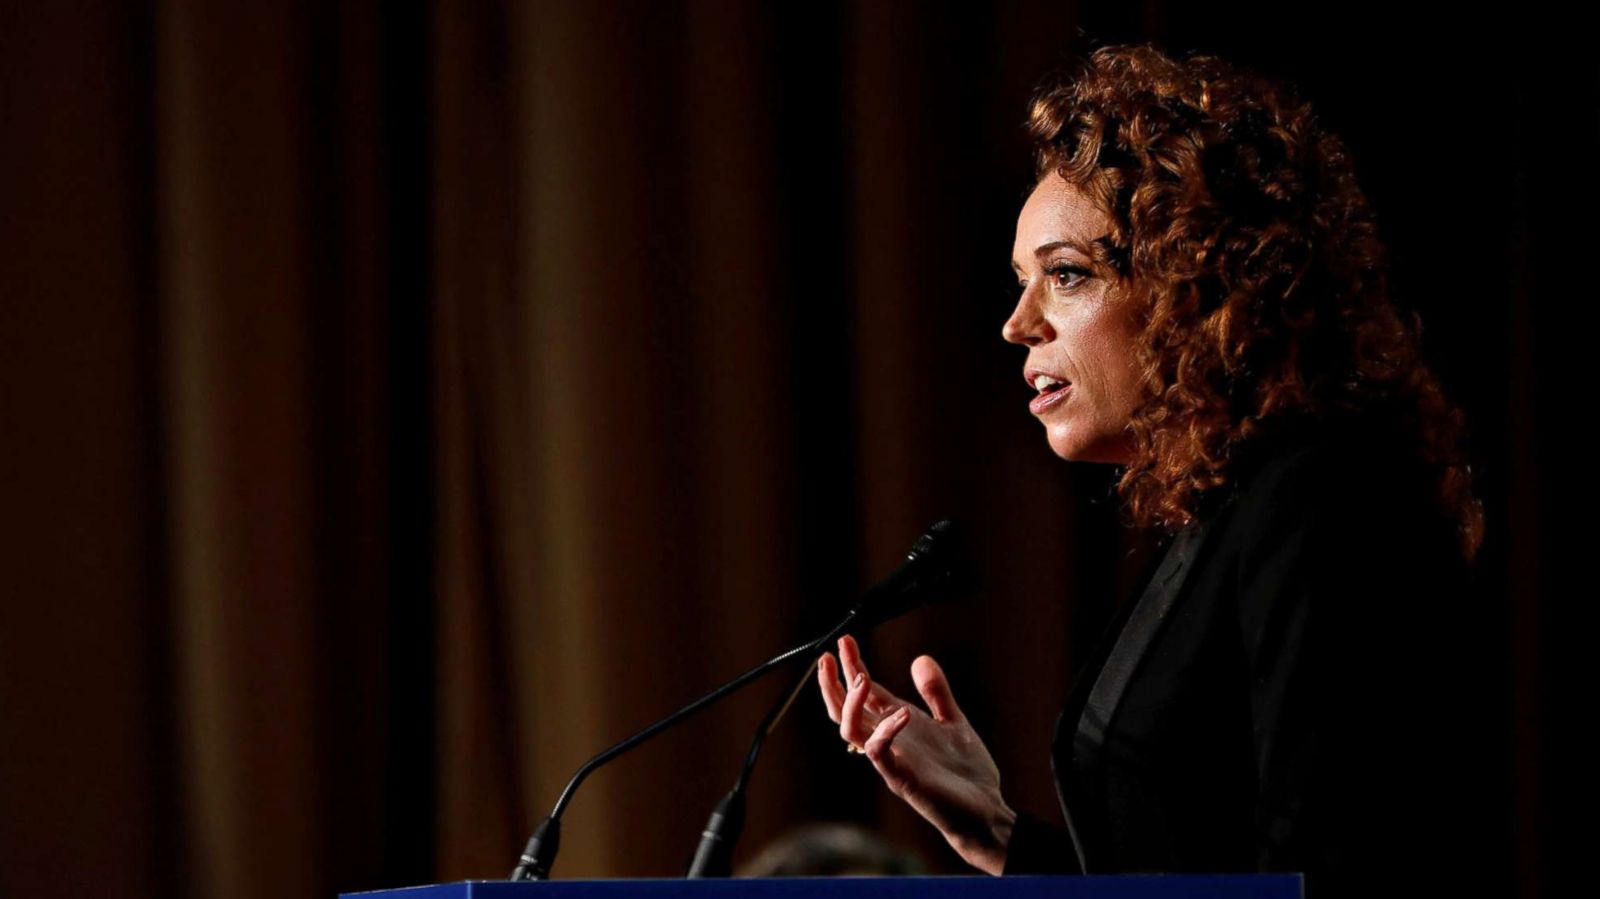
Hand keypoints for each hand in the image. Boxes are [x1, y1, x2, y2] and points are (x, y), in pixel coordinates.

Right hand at [817, 634, 1015, 874]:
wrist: (985, 811)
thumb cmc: (966, 772)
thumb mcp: (953, 721)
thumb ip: (936, 692)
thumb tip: (920, 658)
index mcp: (897, 725)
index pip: (864, 692)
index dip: (851, 666)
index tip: (845, 640)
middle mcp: (888, 740)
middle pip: (844, 710)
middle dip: (833, 682)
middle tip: (828, 655)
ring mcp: (891, 760)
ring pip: (851, 730)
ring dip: (851, 703)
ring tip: (861, 678)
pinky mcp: (902, 779)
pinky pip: (880, 753)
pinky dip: (886, 731)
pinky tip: (902, 713)